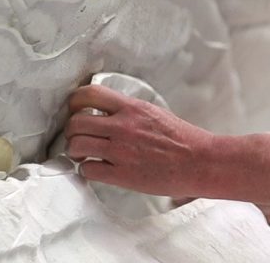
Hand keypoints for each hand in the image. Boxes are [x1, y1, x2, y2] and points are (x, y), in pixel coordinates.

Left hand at [64, 84, 215, 196]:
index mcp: (132, 108)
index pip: (89, 94)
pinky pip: (87, 169)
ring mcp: (120, 151)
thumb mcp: (153, 112)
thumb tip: (107, 110)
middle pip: (76, 122)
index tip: (74, 109)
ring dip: (75, 150)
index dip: (74, 101)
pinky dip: (87, 169)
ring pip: (76, 145)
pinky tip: (96, 168)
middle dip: (71, 130)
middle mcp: (122, 127)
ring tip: (84, 153)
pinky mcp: (121, 174)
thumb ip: (128, 110)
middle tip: (77, 136)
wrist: (198, 161)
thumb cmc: (181, 139)